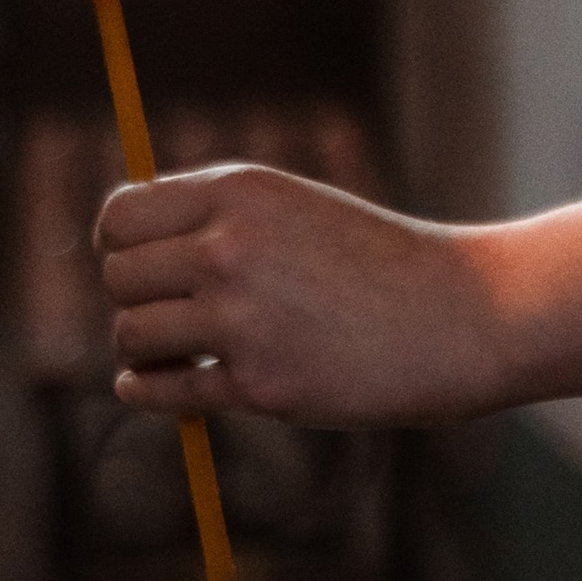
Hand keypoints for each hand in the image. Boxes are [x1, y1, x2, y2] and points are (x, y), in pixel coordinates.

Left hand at [98, 163, 508, 424]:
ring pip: (132, 334)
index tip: (142, 263)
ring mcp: (243, 317)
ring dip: (147, 347)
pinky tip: (149, 383)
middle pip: (117, 275)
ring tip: (186, 347)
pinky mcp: (261, 382)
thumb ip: (219, 221)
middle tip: (174, 311)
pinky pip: (166, 389)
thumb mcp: (298, 211)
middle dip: (136, 297)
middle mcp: (232, 245)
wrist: (464, 313)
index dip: (120, 244)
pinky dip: (148, 389)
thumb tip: (123, 253)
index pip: (121, 215)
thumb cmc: (380, 263)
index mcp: (243, 190)